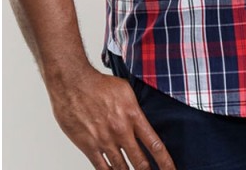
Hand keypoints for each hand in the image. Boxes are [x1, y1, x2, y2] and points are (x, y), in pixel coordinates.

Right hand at [47, 66, 175, 169]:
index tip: (170, 169)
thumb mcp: (126, 91)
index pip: (154, 144)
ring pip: (121, 168)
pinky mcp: (89, 147)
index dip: (165, 161)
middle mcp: (121, 131)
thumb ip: (135, 109)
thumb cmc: (99, 84)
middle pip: (140, 162)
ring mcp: (105, 141)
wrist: (74, 84)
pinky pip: (101, 168)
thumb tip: (142, 119)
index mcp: (133, 116)